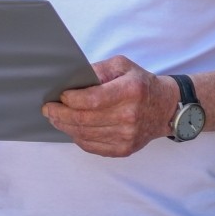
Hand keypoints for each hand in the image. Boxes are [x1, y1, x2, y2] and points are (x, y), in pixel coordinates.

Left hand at [42, 56, 175, 157]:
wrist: (166, 108)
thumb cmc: (141, 84)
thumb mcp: (122, 66)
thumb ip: (98, 70)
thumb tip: (73, 80)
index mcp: (130, 91)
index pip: (92, 100)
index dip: (70, 100)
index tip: (59, 96)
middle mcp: (129, 116)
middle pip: (84, 120)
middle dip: (60, 114)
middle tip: (48, 109)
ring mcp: (127, 136)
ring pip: (84, 135)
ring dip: (65, 126)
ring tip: (55, 118)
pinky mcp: (124, 149)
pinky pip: (92, 146)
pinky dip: (77, 137)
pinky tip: (71, 129)